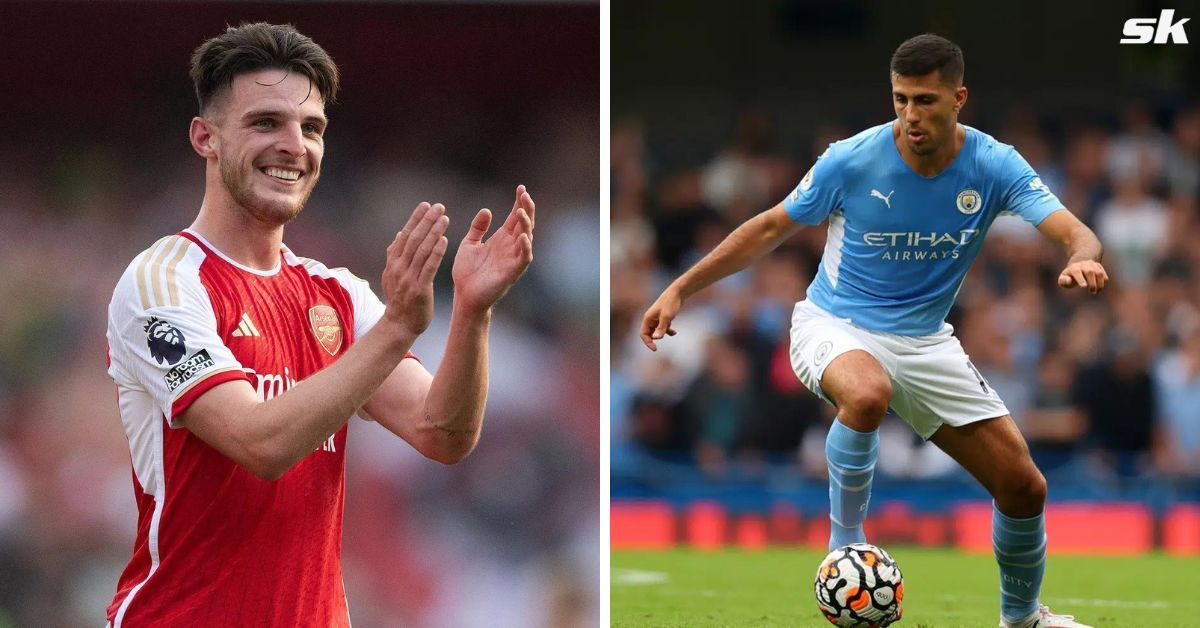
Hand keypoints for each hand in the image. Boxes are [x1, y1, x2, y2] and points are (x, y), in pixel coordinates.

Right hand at [381, 202, 449, 337]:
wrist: (399, 325)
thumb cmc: (400, 300)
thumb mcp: (392, 276)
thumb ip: (395, 256)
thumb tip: (399, 235)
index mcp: (393, 263)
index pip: (405, 235)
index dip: (415, 219)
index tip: (426, 205)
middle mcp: (398, 268)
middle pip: (413, 239)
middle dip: (426, 220)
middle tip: (438, 206)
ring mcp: (408, 278)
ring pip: (421, 250)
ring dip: (433, 232)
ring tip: (444, 218)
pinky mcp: (419, 289)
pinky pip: (428, 267)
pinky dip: (436, 252)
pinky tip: (444, 240)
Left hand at [451, 185, 534, 311]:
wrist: (464, 296)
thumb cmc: (467, 273)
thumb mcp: (470, 244)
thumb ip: (478, 228)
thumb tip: (486, 210)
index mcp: (501, 239)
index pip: (515, 217)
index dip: (519, 202)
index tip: (520, 187)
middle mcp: (510, 247)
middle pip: (524, 224)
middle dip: (526, 209)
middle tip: (524, 194)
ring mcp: (513, 259)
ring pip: (527, 238)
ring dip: (526, 224)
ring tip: (521, 211)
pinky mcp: (512, 273)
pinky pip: (524, 258)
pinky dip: (525, 247)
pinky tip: (522, 236)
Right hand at [640, 288, 681, 350]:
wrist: (678, 292)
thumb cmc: (671, 303)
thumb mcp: (667, 317)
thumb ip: (661, 328)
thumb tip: (656, 338)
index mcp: (648, 318)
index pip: (643, 333)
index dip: (648, 342)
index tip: (655, 348)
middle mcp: (651, 318)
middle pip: (649, 333)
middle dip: (655, 339)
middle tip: (661, 345)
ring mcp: (657, 317)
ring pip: (657, 330)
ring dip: (663, 334)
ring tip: (672, 332)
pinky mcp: (663, 316)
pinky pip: (663, 327)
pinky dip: (668, 330)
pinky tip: (674, 332)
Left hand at [1057, 260, 1108, 293]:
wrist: (1077, 266)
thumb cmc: (1069, 277)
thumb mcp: (1062, 280)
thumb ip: (1063, 281)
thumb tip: (1069, 280)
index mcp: (1073, 268)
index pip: (1077, 271)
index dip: (1080, 279)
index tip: (1083, 286)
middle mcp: (1083, 264)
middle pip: (1090, 272)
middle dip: (1092, 283)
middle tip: (1092, 292)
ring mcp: (1092, 264)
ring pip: (1099, 273)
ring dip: (1099, 283)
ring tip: (1097, 291)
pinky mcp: (1098, 266)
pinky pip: (1103, 274)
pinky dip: (1103, 281)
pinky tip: (1099, 287)